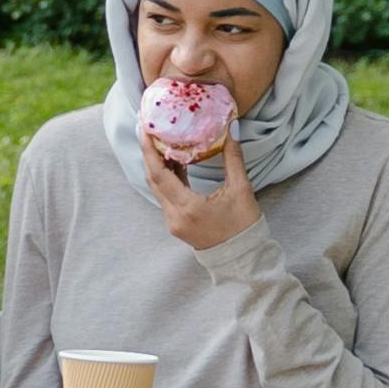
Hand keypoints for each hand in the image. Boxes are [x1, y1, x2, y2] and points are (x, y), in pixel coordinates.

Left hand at [141, 138, 258, 256]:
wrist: (244, 259)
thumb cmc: (244, 226)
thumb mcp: (241, 190)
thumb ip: (233, 158)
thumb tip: (232, 128)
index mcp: (187, 207)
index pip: (159, 174)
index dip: (149, 151)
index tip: (145, 129)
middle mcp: (174, 216)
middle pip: (153, 180)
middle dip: (150, 154)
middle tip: (149, 130)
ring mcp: (173, 222)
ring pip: (158, 188)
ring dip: (158, 166)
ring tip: (162, 141)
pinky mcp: (177, 224)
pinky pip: (166, 196)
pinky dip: (168, 178)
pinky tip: (176, 162)